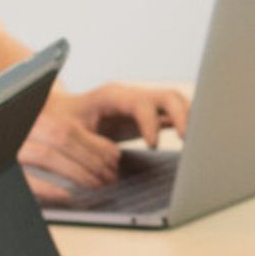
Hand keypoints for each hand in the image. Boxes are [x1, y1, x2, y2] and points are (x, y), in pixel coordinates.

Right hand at [16, 94, 130, 194]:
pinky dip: (49, 189)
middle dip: (92, 159)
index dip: (96, 143)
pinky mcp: (4, 170)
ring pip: (46, 155)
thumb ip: (73, 136)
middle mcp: (21, 127)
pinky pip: (27, 180)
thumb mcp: (49, 129)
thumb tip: (112, 153)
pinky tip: (67, 195)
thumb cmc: (31, 138)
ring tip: (95, 184)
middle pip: (61, 138)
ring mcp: (11, 147)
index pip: (69, 127)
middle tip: (110, 175)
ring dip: (77, 172)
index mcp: (33, 115)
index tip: (114, 157)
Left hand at [68, 81, 189, 146]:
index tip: (152, 144)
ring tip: (196, 142)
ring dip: (189, 119)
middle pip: (168, 96)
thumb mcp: (68, 131)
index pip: (142, 103)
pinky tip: (193, 141)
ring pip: (175, 104)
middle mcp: (132, 97)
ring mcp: (142, 106)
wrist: (58, 113)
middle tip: (187, 139)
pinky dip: (185, 125)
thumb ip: (89, 143)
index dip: (151, 122)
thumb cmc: (61, 121)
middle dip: (182, 115)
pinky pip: (172, 117)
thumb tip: (111, 159)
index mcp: (113, 96)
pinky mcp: (148, 119)